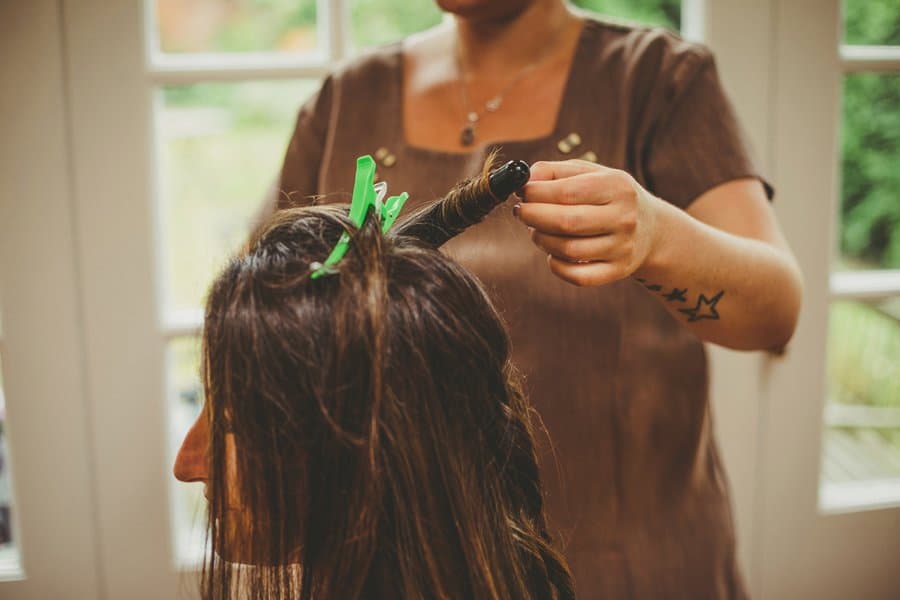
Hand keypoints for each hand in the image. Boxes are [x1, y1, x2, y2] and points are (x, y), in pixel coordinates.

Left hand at [513, 160, 663, 286]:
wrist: (652, 229)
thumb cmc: (610, 197)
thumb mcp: (591, 174)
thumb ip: (556, 171)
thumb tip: (527, 178)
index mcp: (617, 186)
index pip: (566, 192)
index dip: (535, 194)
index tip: (521, 194)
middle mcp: (624, 217)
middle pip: (566, 222)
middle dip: (533, 217)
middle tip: (522, 213)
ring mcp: (623, 247)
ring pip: (569, 251)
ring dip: (542, 240)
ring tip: (537, 231)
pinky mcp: (618, 271)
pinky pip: (578, 276)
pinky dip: (556, 266)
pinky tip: (553, 253)